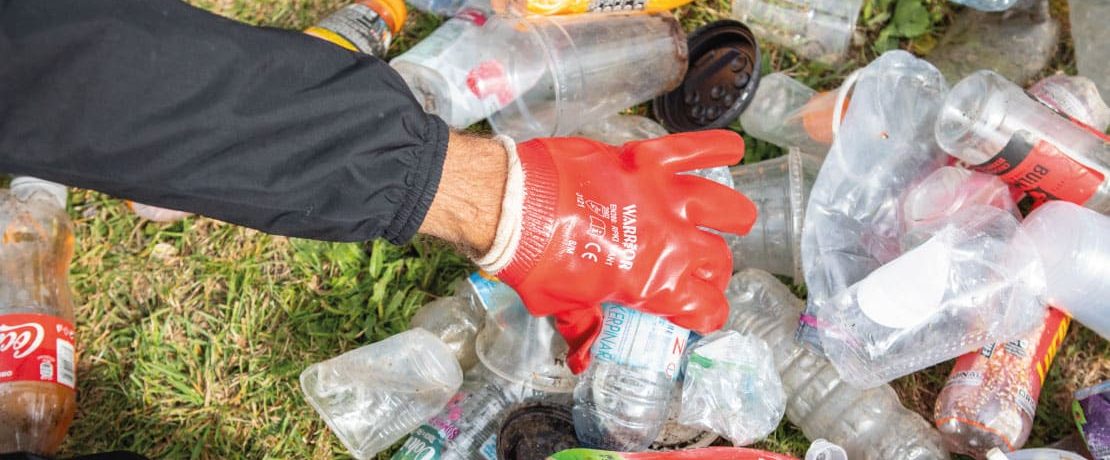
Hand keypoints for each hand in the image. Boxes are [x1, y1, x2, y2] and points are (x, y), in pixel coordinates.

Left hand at [479, 130, 756, 373]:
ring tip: (734, 220)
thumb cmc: (535, 262)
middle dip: (716, 271)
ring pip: (724, 206)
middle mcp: (671, 242)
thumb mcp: (560, 306)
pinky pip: (693, 149)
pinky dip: (717, 146)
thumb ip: (583, 327)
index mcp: (654, 283)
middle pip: (718, 260)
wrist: (514, 208)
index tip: (700, 313)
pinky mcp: (647, 162)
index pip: (705, 307)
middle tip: (704, 270)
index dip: (707, 314)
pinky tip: (735, 148)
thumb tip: (582, 359)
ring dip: (734, 216)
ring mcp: (663, 198)